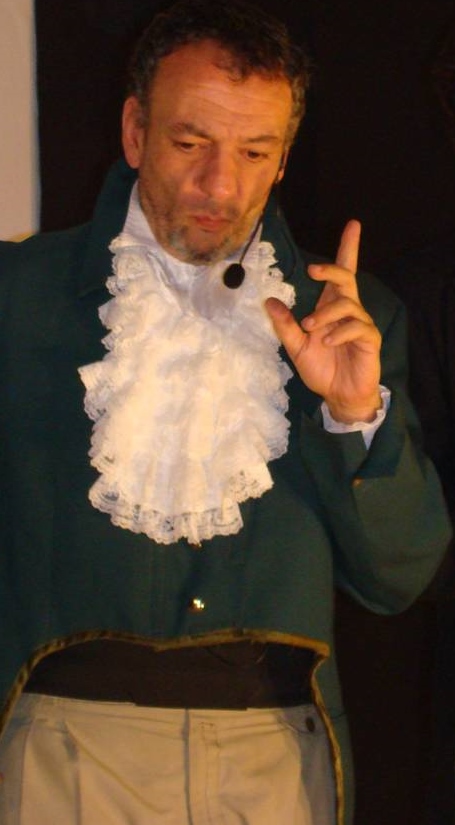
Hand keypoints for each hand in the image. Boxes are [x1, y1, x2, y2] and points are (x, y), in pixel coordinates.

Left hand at [265, 220, 381, 422]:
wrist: (339, 396)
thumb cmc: (321, 369)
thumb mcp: (296, 347)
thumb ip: (284, 325)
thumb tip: (268, 301)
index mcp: (332, 307)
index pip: (342, 272)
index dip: (348, 248)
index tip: (352, 225)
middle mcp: (349, 310)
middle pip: (346, 278)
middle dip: (330, 269)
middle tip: (312, 271)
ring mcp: (361, 324)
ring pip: (347, 303)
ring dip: (325, 314)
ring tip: (311, 329)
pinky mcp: (370, 340)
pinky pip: (358, 326)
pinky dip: (339, 331)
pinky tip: (327, 342)